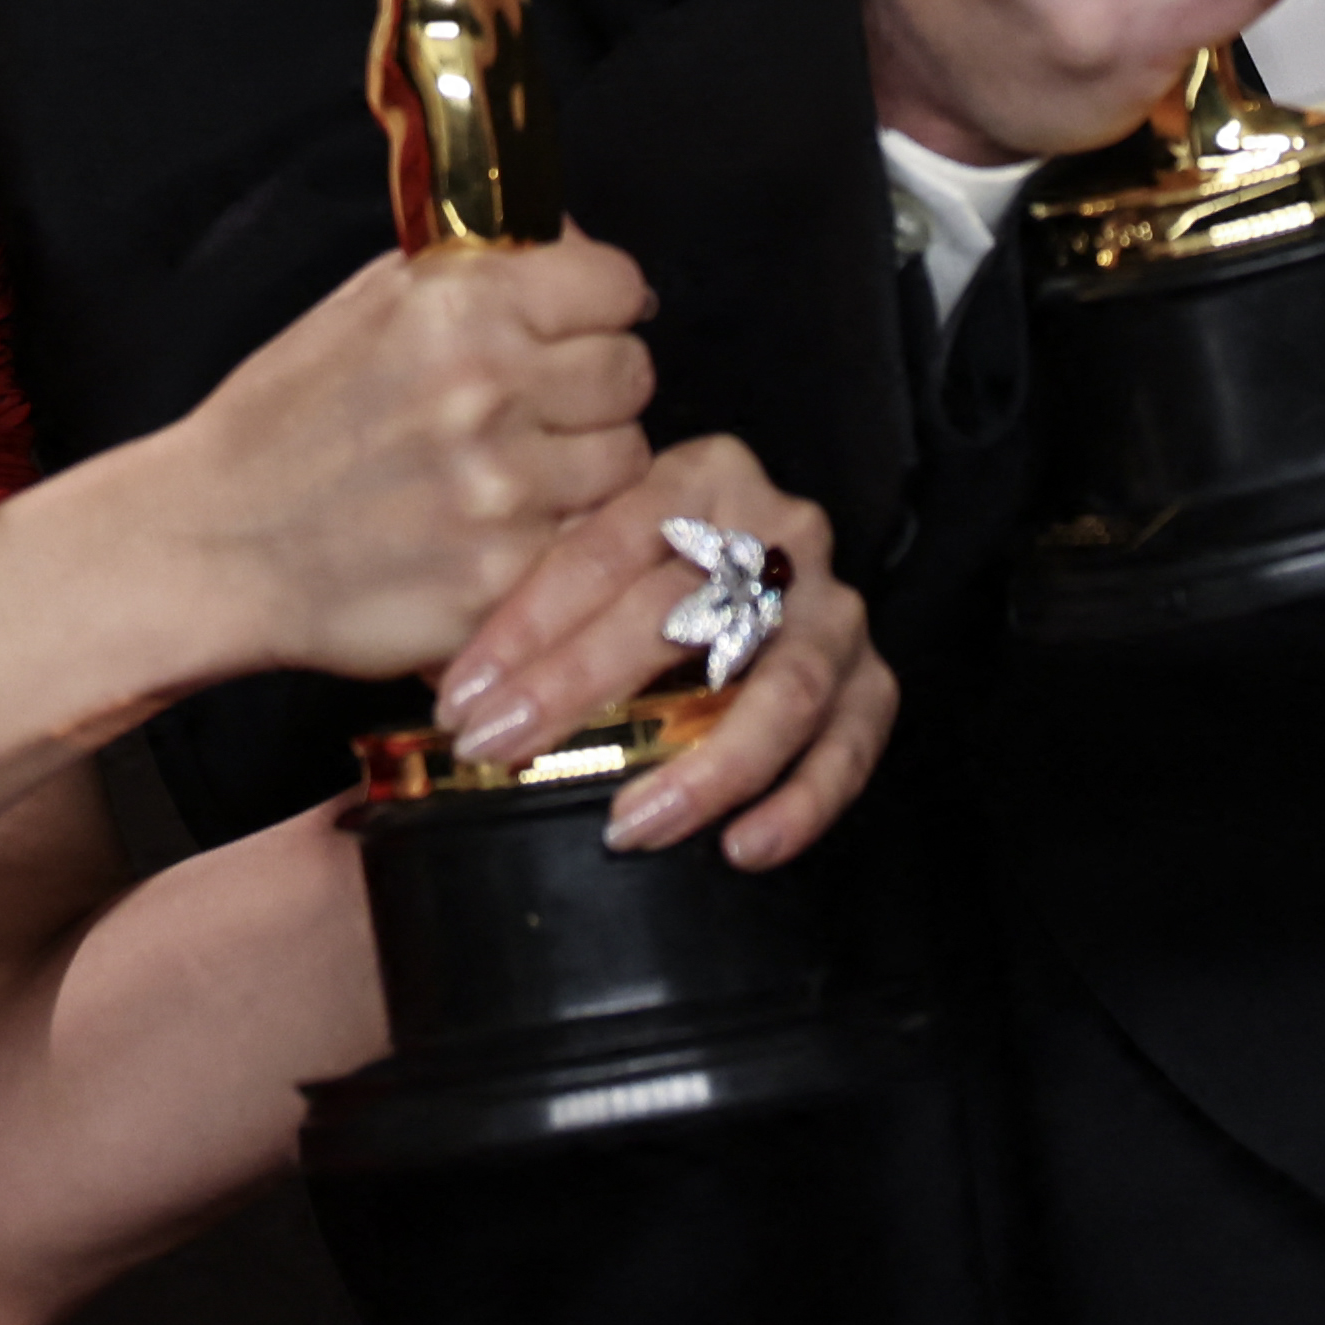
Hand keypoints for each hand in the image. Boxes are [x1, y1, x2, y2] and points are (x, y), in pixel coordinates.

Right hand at [136, 233, 658, 686]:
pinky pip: (590, 542)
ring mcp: (502, 493)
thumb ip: (476, 272)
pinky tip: (506, 530)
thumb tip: (574, 247)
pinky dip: (562, 538)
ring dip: (588, 467)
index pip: (616, 284)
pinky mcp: (501, 578)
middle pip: (631, 373)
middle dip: (597, 387)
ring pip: (626, 462)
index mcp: (460, 306)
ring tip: (520, 474)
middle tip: (544, 408)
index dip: (603, 304)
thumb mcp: (366, 306)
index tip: (584, 324)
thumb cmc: (283, 422)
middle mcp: (489, 391)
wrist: (210, 543)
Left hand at [441, 436, 899, 874]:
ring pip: (784, 688)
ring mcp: (833, 607)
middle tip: (504, 749)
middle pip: (681, 612)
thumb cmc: (638, 575)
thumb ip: (532, 600)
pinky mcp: (871, 676)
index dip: (526, 628)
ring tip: (632, 825)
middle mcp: (781, 531)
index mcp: (701, 478)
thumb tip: (453, 696)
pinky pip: (853, 742)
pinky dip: (805, 801)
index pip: (604, 550)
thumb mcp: (583, 556)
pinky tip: (744, 846)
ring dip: (706, 767)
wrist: (751, 570)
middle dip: (579, 689)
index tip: (463, 701)